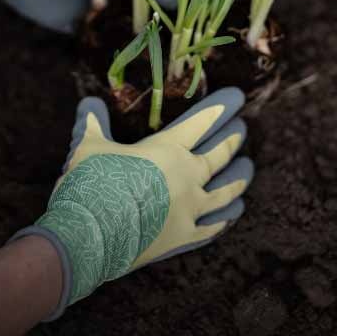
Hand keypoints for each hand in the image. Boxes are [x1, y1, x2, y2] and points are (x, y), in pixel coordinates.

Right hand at [12, 88, 253, 316]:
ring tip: (248, 170)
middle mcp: (187, 177)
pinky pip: (212, 227)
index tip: (236, 99)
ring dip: (237, 180)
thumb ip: (93, 126)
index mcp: (167, 150)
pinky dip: (224, 219)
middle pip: (218, 156)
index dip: (218, 109)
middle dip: (232, 141)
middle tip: (242, 130)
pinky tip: (232, 213)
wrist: (91, 234)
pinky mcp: (184, 236)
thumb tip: (88, 105)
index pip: (199, 123)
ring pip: (224, 192)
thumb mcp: (88, 148)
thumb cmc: (92, 183)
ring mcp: (190, 209)